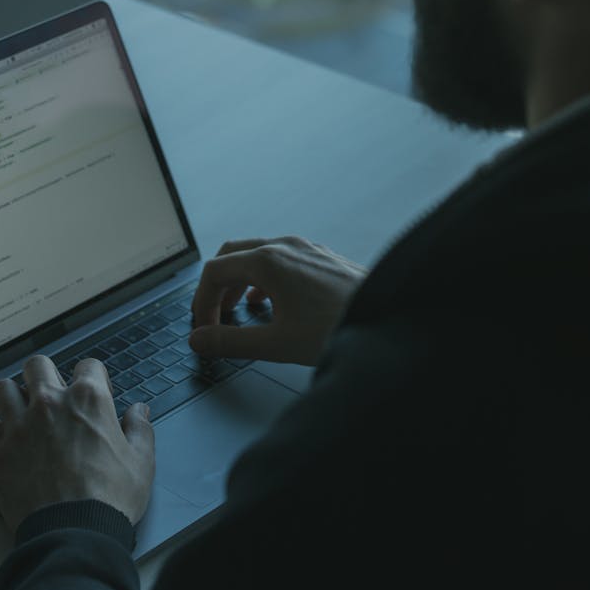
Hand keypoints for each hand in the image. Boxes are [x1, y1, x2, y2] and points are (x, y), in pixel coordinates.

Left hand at [0, 354, 154, 534]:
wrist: (75, 532)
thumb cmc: (110, 498)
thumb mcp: (141, 462)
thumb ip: (140, 430)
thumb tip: (139, 411)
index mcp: (89, 400)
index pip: (89, 366)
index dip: (93, 378)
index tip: (93, 394)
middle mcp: (50, 403)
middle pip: (37, 365)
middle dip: (44, 376)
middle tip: (51, 396)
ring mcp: (18, 426)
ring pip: (2, 389)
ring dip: (11, 398)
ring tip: (20, 414)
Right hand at [189, 235, 366, 366]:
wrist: (389, 320)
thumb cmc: (339, 328)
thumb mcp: (276, 343)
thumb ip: (231, 343)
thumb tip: (201, 340)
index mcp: (269, 261)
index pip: (214, 271)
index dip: (201, 302)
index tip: (204, 329)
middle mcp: (285, 246)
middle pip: (231, 256)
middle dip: (217, 288)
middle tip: (214, 317)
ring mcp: (305, 248)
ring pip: (256, 254)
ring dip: (239, 281)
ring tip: (237, 311)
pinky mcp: (321, 257)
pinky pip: (280, 258)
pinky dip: (263, 277)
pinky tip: (270, 301)